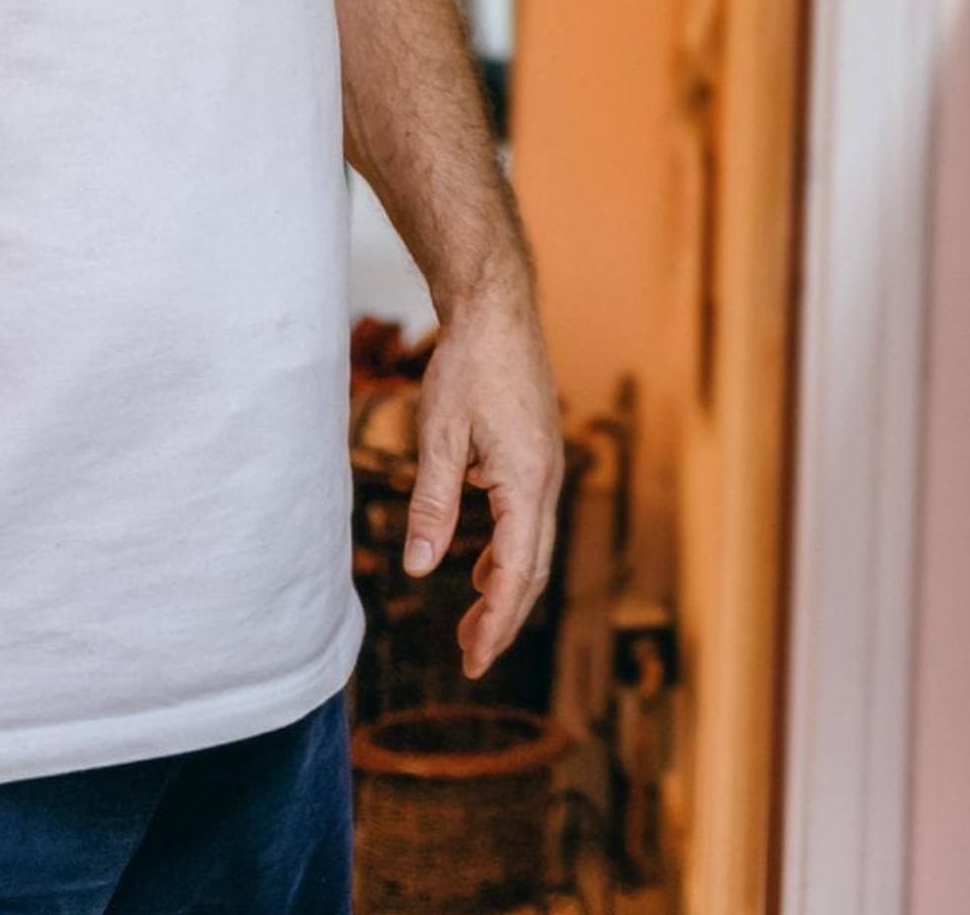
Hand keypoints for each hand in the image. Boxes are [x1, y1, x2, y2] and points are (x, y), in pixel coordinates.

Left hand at [404, 279, 563, 679]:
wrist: (497, 307)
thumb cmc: (468, 365)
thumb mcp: (439, 435)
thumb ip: (433, 504)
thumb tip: (421, 568)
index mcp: (527, 480)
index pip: (515, 570)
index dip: (496, 620)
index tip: (476, 662)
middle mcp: (547, 477)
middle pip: (532, 566)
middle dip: (503, 616)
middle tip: (470, 659)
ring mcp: (547, 464)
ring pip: (533, 544)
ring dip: (504, 587)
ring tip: (471, 623)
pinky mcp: (536, 452)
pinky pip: (528, 518)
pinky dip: (507, 552)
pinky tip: (479, 563)